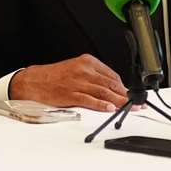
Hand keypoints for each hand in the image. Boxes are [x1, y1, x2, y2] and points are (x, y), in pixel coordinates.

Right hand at [9, 54, 127, 111]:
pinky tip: (109, 108)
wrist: (33, 81)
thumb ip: (93, 76)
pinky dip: (101, 105)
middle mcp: (83, 70)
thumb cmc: (53, 77)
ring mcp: (77, 82)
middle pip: (110, 84)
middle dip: (126, 95)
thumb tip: (111, 88)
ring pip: (103, 92)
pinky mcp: (70, 94)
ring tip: (129, 108)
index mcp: (86, 62)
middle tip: (137, 104)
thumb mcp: (75, 69)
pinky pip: (89, 100)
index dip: (124, 87)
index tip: (132, 95)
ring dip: (118, 101)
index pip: (111, 75)